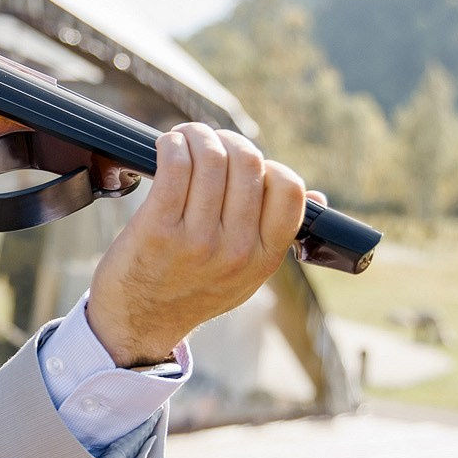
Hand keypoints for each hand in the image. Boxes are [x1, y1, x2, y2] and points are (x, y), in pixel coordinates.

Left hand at [84, 123, 319, 366]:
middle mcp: (236, 250)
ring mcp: (197, 240)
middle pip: (247, 163)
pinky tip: (168, 146)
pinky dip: (173, 145)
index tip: (245, 166)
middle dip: (228, 141)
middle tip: (209, 142)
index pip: (289, 188)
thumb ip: (277, 236)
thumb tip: (317, 197)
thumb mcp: (247, 275)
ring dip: (196, 135)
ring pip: (211, 158)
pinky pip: (175, 166)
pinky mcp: (157, 229)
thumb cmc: (194, 289)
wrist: (139, 322)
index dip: (269, 165)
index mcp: (265, 257)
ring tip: (186, 138)